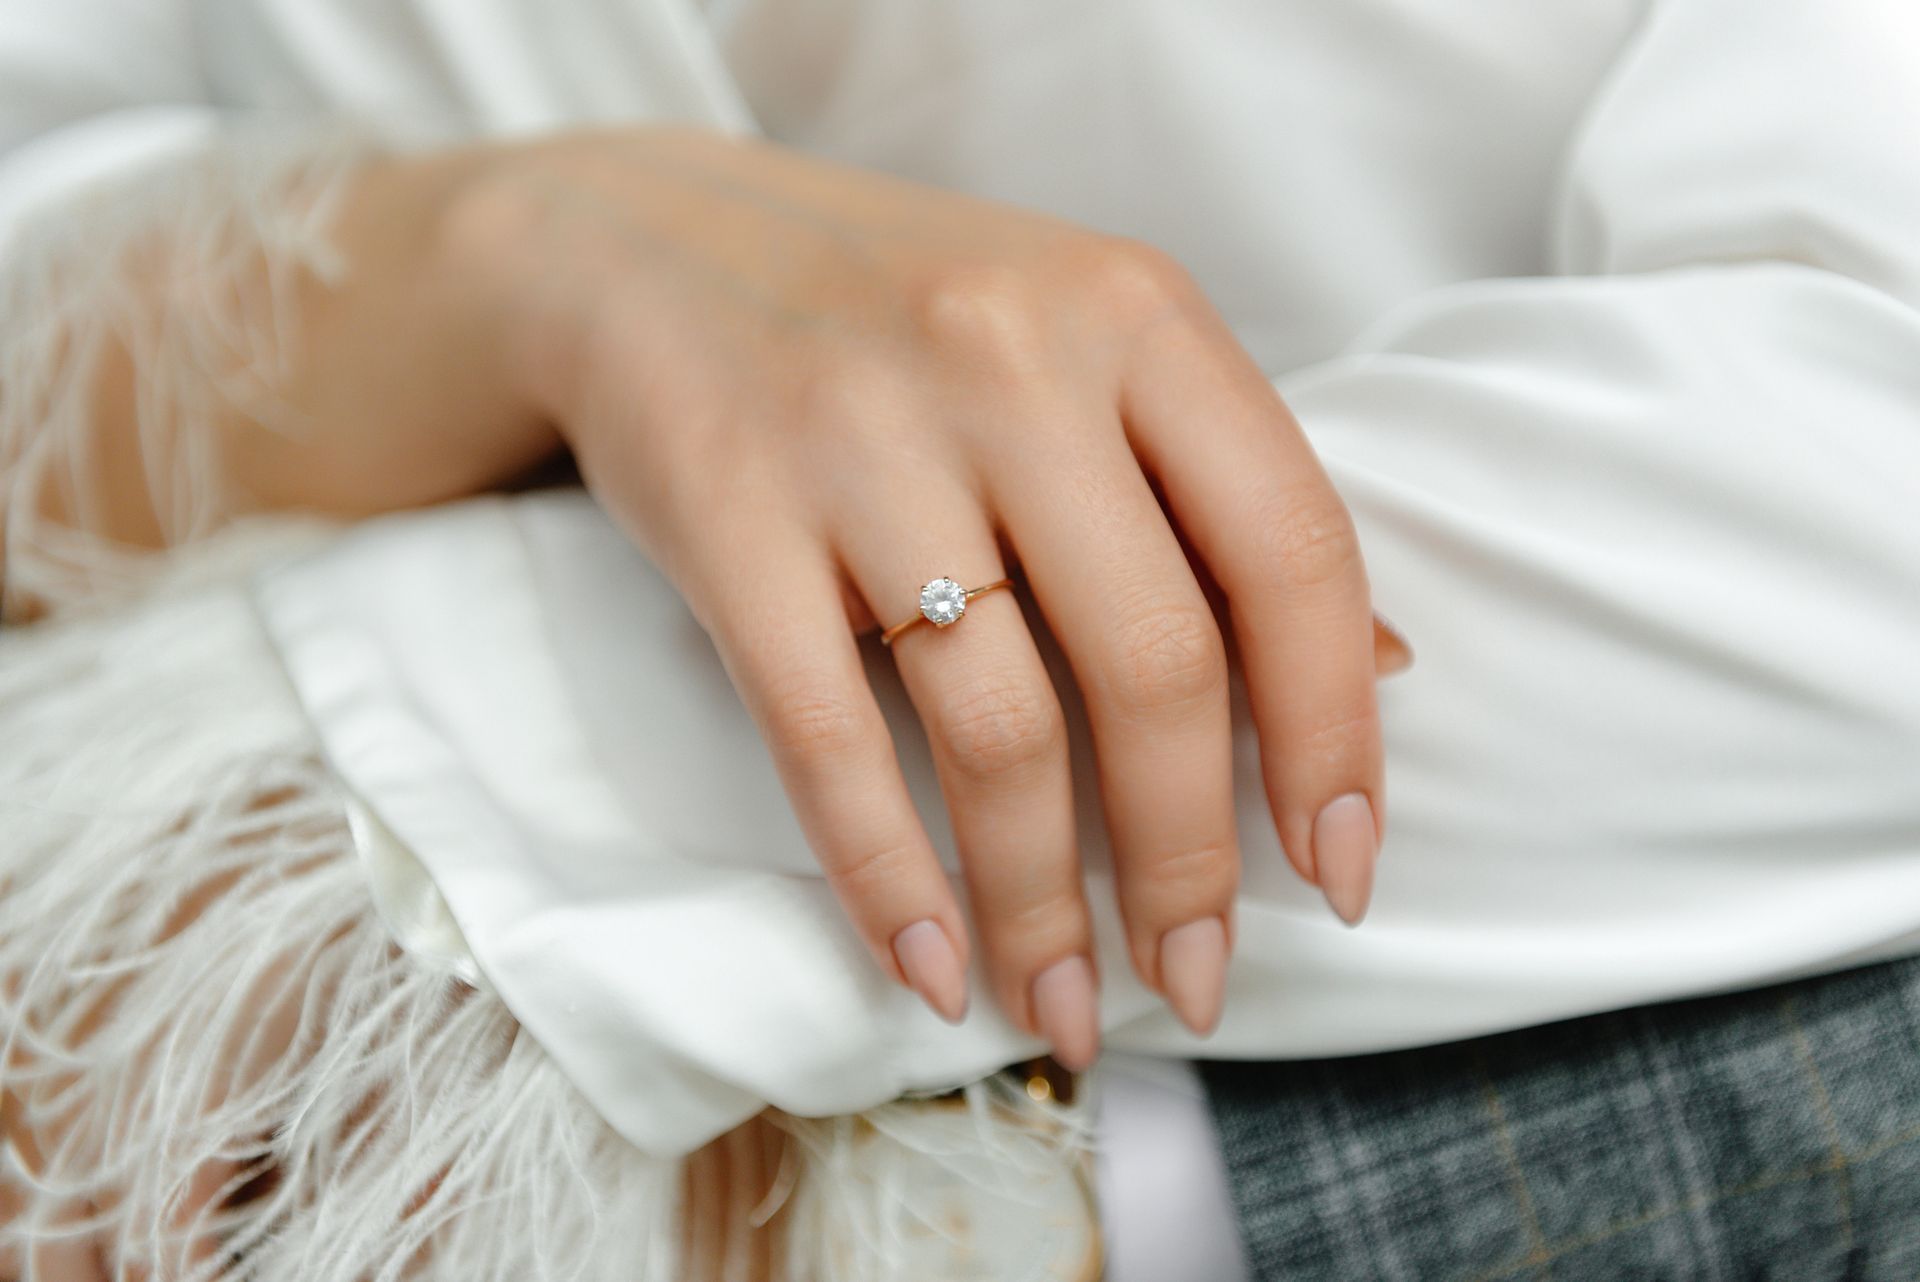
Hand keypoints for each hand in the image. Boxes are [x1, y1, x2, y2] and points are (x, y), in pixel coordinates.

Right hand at [443, 127, 1400, 1065]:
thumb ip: (1223, 494)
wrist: (653, 249)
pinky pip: (828, 738)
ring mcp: (862, 437)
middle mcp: (1013, 364)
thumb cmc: (907, 320)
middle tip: (1192, 980)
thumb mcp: (1092, 348)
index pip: (1291, 549)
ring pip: (997, 728)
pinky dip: (888, 877)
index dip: (1336, 734)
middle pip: (1154, 664)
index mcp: (1136, 316)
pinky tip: (929, 966)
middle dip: (1188, 863)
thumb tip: (1387, 665)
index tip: (1336, 876)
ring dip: (1043, 906)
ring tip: (1059, 1005)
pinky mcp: (729, 514)